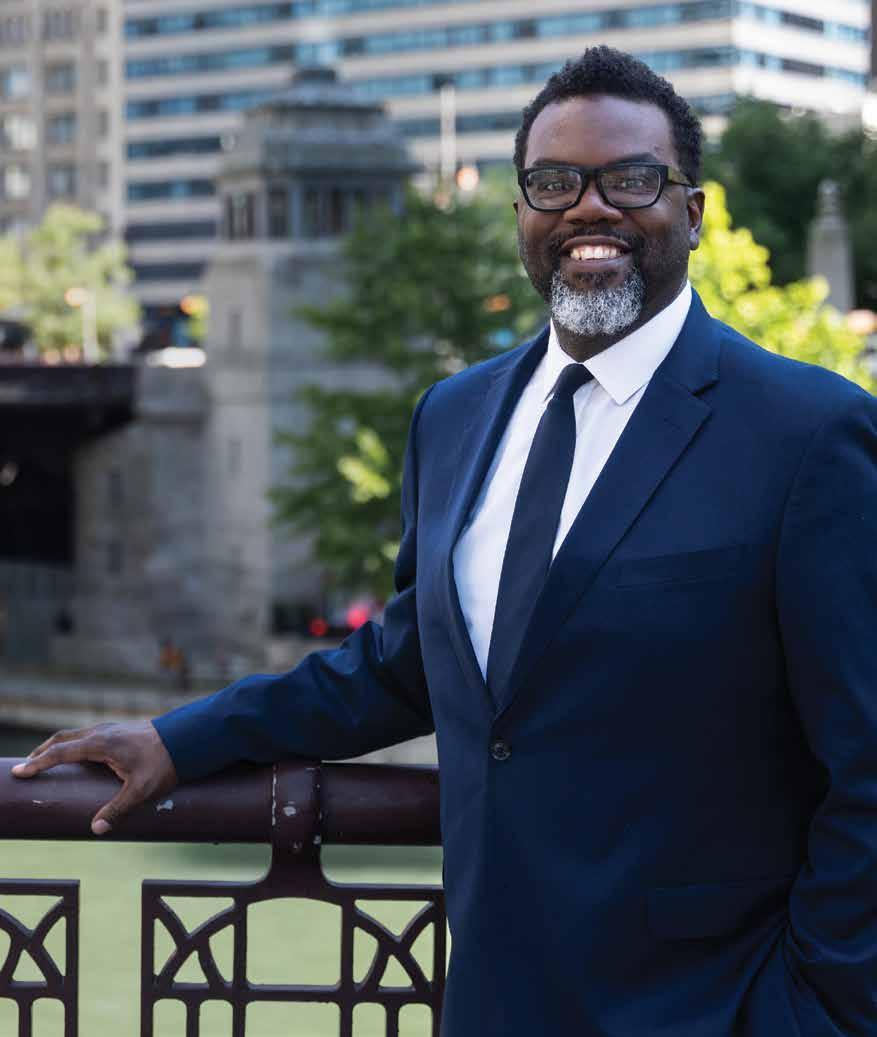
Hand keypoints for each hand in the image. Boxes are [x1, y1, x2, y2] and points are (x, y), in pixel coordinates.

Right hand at [10, 720, 177, 835]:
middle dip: (41, 752)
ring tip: (45, 761)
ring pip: (74, 735)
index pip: (60, 752)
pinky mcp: (119, 731)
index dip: (38, 763)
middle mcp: (101, 732)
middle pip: (62, 739)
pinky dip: (72, 744)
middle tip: (26, 767)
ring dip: (56, 747)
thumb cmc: (164, 762)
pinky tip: (75, 756)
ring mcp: (110, 729)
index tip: (19, 771)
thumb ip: (118, 809)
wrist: (188, 738)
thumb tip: (95, 829)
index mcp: (101, 743)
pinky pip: (87, 735)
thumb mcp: (142, 789)